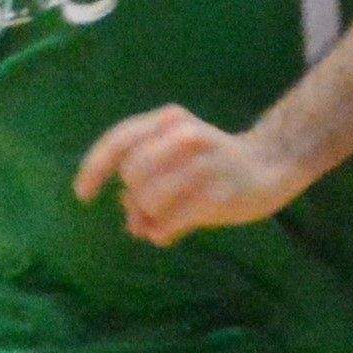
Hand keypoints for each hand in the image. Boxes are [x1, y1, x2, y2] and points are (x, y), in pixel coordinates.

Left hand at [74, 104, 306, 248]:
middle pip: (131, 176)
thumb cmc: (210, 160)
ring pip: (146, 202)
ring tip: (165, 218)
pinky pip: (166, 224)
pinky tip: (172, 231)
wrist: (270, 163)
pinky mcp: (215, 196)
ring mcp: (202, 165)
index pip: (119, 141)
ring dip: (148, 217)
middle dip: (133, 196)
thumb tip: (131, 221)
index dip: (94, 168)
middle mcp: (185, 136)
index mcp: (169, 120)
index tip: (82, 194)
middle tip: (150, 206)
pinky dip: (162, 233)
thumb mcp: (174, 152)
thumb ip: (143, 177)